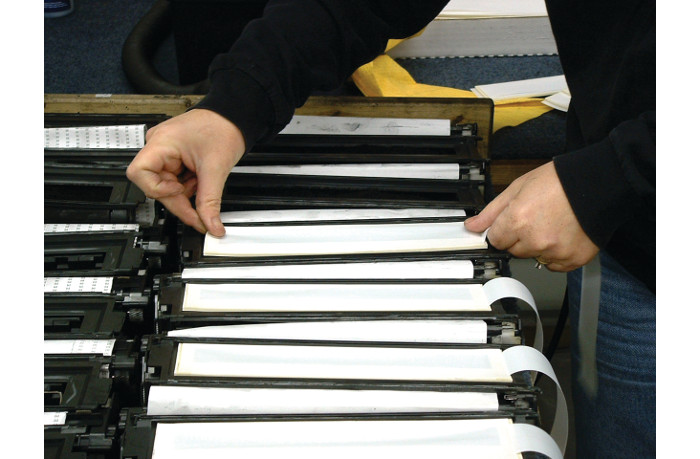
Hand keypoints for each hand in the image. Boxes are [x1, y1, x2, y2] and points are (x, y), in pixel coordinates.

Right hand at [126, 109, 245, 236]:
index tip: (180, 193)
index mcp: (161, 142)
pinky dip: (188, 186)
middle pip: (155, 185)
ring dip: (185, 192)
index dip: (158, 190)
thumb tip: (210, 226)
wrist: (235, 116)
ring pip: (166, 186)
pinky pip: (174, 180)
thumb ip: (210, 202)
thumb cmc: (223, 128)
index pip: (139, 174)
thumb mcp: (216, 169)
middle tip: (201, 212)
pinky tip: (200, 179)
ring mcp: (165, 151)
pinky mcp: (173, 156)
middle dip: (179, 199)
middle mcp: (158, 146)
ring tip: (202, 181)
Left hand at [464, 161, 598, 270]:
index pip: (495, 240)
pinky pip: (554, 265)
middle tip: (536, 218)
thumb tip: (472, 226)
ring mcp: (555, 252)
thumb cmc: (559, 181)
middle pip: (514, 250)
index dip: (503, 229)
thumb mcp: (518, 188)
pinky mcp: (573, 259)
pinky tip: (563, 234)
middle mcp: (534, 239)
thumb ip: (492, 211)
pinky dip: (556, 254)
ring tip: (552, 224)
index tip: (513, 222)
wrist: (596, 184)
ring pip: (533, 258)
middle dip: (520, 237)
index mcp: (517, 220)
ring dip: (538, 246)